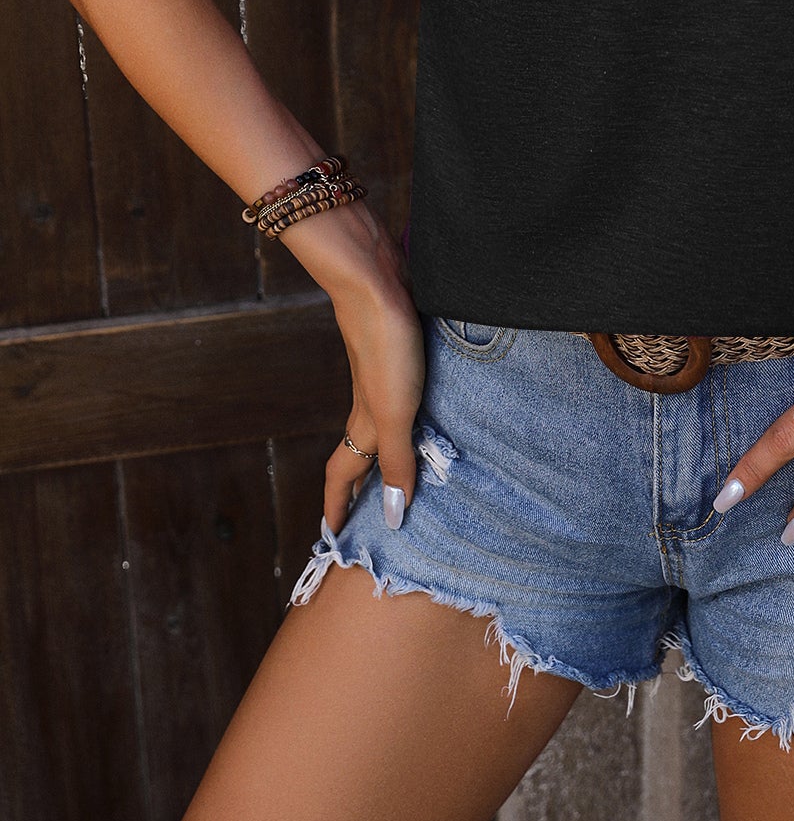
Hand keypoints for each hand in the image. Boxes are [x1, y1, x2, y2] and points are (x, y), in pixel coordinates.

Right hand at [281, 200, 426, 534]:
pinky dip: (413, 418)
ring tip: (408, 472)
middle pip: (361, 454)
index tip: (334, 538)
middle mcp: (371, 404)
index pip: (344, 475)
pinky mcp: (403, 352)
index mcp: (364, 423)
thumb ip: (395, 460)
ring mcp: (386, 376)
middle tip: (371, 516)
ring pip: (383, 426)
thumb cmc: (387, 347)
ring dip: (389, 452)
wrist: (378, 281)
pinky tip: (433, 411)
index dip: (338, 508)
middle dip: (363, 488)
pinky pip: (406, 398)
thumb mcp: (395, 412)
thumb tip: (389, 519)